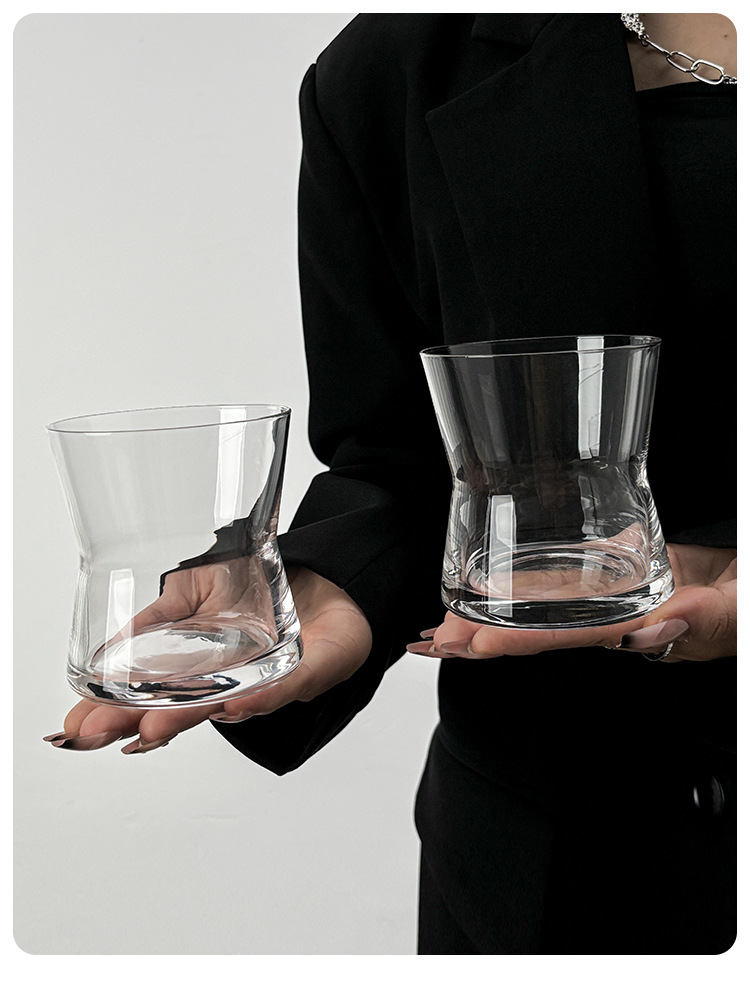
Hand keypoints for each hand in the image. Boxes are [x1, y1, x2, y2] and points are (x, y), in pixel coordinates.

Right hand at [44, 566, 371, 751]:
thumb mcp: (193, 590)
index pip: (152, 699)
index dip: (114, 715)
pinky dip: (263, 697)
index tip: (73, 730)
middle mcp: (231, 682)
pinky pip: (287, 686)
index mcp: (200, 668)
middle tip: (100, 735)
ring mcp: (269, 678)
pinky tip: (236, 706)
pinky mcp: (311, 669)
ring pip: (226, 705)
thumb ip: (157, 618)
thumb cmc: (261, 587)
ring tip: (153, 728)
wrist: (328, 574)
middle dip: (140, 722)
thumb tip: (104, 652)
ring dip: (189, 716)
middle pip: (182, 710)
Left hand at [407, 544, 735, 664]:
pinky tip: (495, 587)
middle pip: (540, 628)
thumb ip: (698, 621)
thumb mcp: (733, 611)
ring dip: (494, 613)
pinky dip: (529, 585)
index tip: (467, 646)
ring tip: (443, 620)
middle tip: (430, 638)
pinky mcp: (625, 573)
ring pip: (546, 606)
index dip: (514, 641)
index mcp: (642, 629)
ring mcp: (619, 597)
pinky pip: (570, 580)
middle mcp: (620, 619)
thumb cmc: (744, 604)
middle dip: (484, 636)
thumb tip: (645, 632)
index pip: (564, 636)